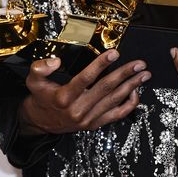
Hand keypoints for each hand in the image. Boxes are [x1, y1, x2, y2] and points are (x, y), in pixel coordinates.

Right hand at [19, 49, 149, 134]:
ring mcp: (88, 119)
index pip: (85, 78)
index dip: (100, 65)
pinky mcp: (95, 124)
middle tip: (139, 63)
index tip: (114, 53)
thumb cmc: (40, 98)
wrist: (40, 123)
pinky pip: (117, 115)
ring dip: (131, 86)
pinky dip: (129, 104)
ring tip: (144, 74)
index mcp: (64, 98)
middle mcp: (78, 110)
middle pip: (105, 89)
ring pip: (114, 100)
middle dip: (124, 74)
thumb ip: (40, 68)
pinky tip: (136, 91)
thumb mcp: (33, 81)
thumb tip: (55, 60)